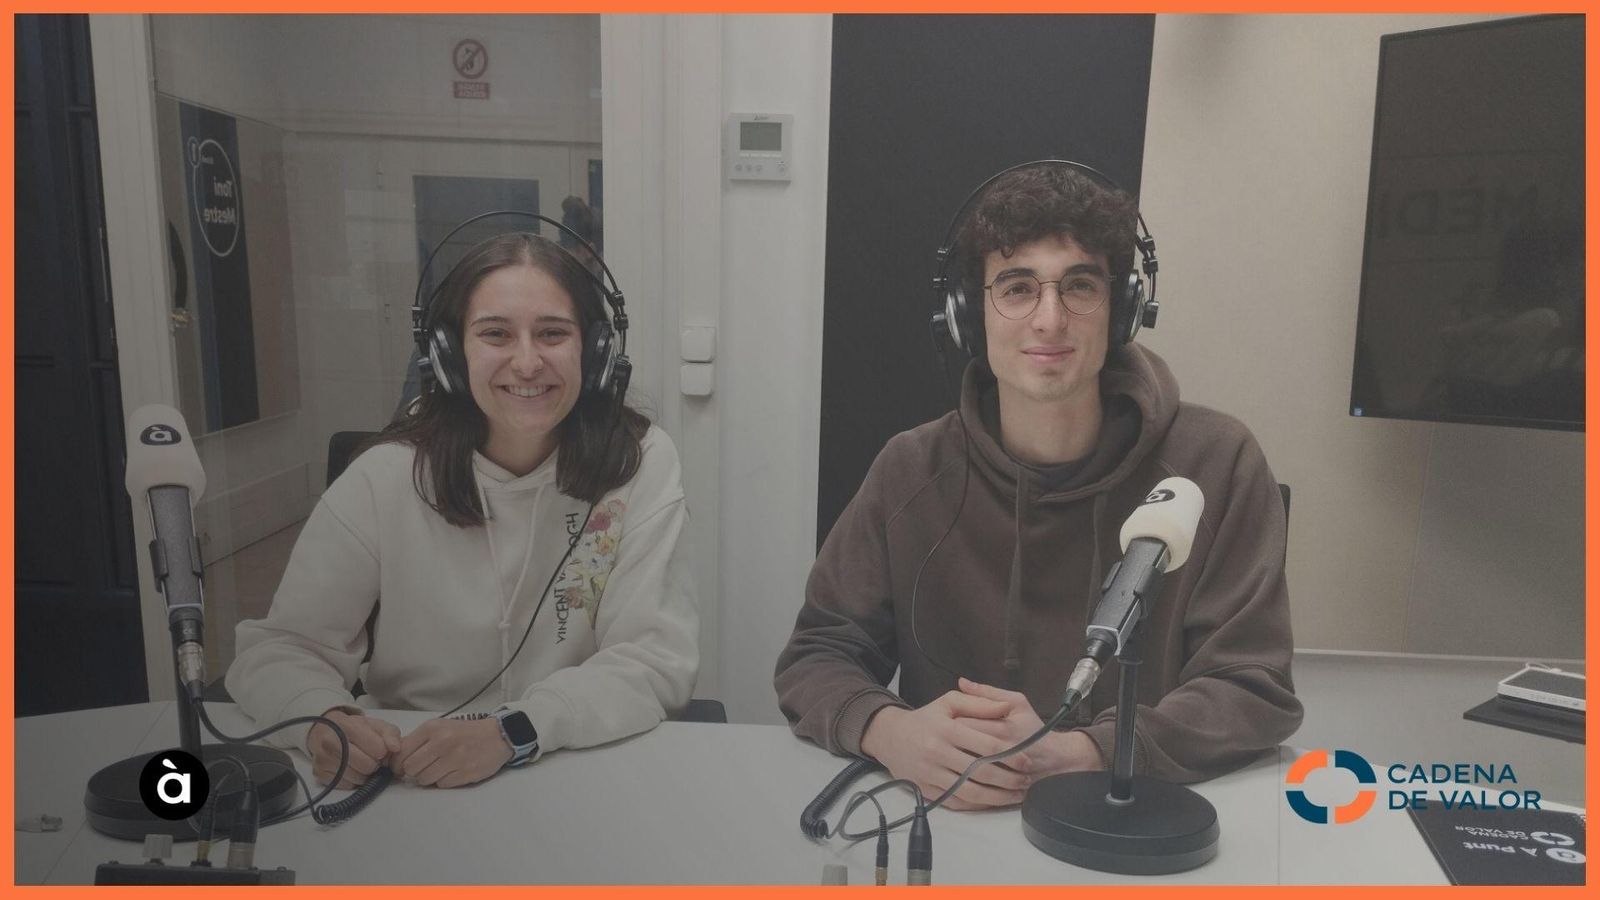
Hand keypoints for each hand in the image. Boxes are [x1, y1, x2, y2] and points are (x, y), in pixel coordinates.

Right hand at [307, 709, 400, 788]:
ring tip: (360, 762)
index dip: (382, 751)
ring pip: (357, 778)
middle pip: (367, 766)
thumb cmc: (355, 729)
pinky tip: (350, 769)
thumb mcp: (376, 725)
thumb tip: (395, 748)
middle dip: (373, 763)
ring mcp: (322, 759)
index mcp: (348, 726)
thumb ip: (391, 734)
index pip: (377, 749)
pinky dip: (353, 780)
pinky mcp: (319, 773)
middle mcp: (331, 742)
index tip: (379, 748)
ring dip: (364, 773)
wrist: (326, 730)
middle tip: (370, 757)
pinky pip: (346, 785)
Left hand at [392, 718, 513, 787]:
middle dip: (413, 772)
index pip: (402, 753)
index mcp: (433, 729)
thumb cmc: (463, 733)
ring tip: (438, 769)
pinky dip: (443, 781)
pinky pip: (442, 785)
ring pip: (425, 779)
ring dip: (428, 778)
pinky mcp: (466, 773)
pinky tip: (452, 772)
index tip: (402, 767)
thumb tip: (394, 759)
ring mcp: (455, 758)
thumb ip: (417, 741)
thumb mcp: (439, 728)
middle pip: (411, 769)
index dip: (398, 764)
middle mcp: (442, 742)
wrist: (497, 736)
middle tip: (422, 769)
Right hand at [859, 689, 1030, 809]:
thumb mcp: (949, 702)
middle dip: (1009, 779)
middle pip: (982, 772)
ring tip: (1017, 795)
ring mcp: (931, 775)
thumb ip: (979, 703)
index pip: (986, 746)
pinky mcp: (927, 790)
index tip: (1026, 760)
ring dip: (998, 797)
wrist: (889, 737)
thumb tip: (1005, 707)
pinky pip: (957, 802)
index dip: (1011, 755)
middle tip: (1026, 780)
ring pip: (972, 792)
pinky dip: (978, 805)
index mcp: (947, 730)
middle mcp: (938, 753)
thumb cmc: (925, 718)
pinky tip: (993, 802)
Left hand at [953, 677, 1103, 779]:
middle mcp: (1001, 753)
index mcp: (1003, 729)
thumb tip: (961, 682)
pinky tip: (960, 770)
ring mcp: (1001, 774)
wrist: (1055, 759)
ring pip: (966, 769)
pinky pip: (974, 785)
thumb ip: (988, 692)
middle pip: (961, 747)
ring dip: (955, 761)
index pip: (964, 724)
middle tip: (944, 737)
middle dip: (950, 742)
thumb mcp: (1017, 702)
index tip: (947, 719)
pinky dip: (965, 779)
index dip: (951, 721)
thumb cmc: (1034, 728)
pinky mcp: (1000, 789)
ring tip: (951, 752)